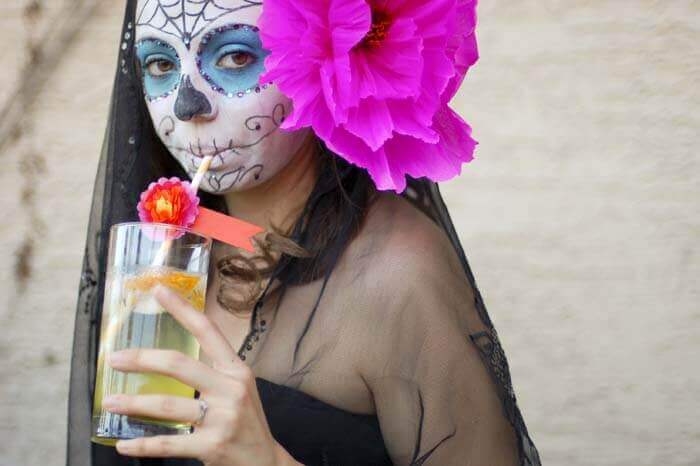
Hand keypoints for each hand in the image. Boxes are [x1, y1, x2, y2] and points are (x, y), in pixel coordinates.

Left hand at [103, 285, 299, 465]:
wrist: (265, 461)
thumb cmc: (246, 421)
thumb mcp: (238, 388)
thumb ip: (212, 373)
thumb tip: (168, 359)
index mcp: (236, 370)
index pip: (207, 331)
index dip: (182, 310)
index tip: (159, 291)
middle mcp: (231, 389)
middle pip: (179, 365)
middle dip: (142, 359)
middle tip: (115, 359)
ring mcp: (222, 418)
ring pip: (167, 406)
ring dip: (133, 403)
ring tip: (110, 402)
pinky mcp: (212, 446)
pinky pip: (168, 444)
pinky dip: (142, 445)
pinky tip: (125, 443)